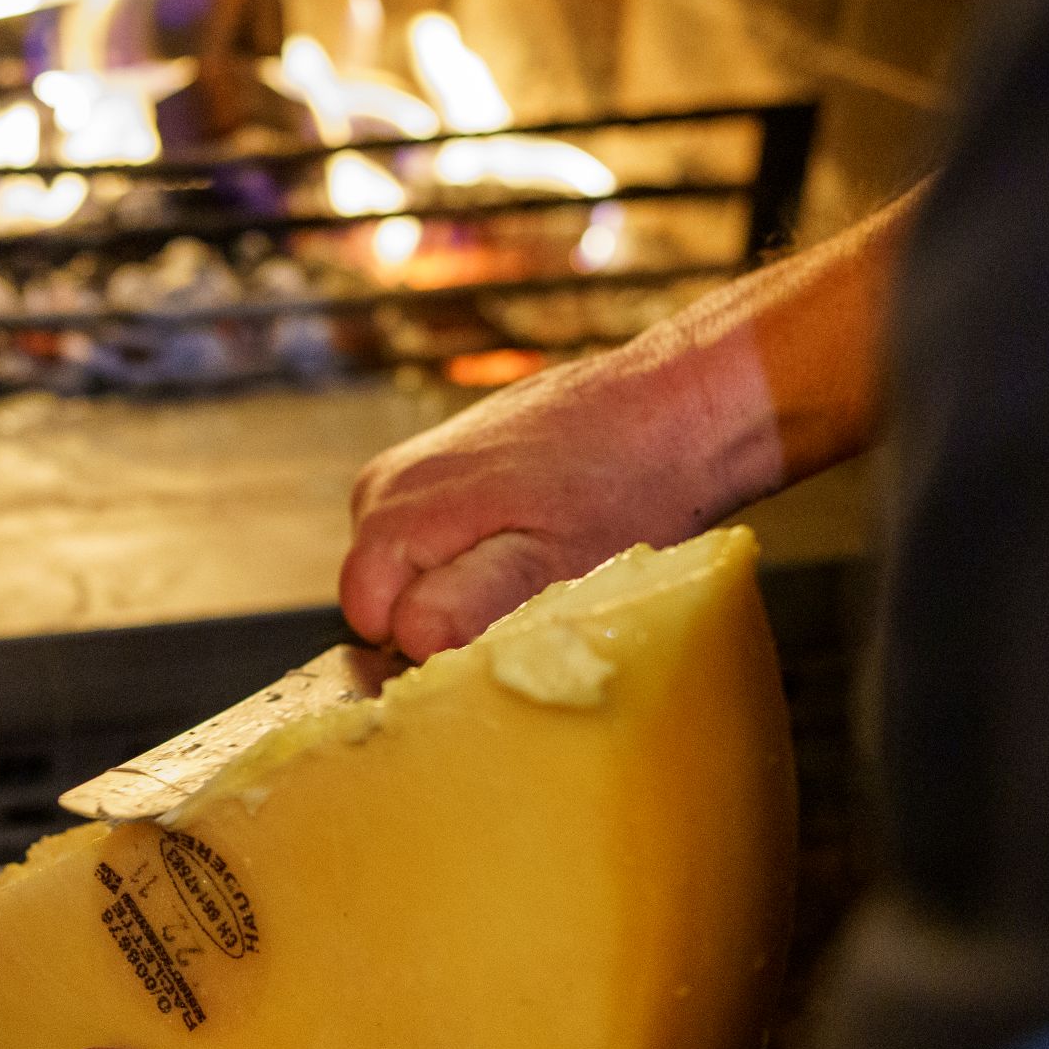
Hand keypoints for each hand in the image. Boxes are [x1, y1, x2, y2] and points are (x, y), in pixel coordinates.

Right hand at [341, 342, 780, 658]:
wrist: (678, 403)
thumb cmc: (631, 485)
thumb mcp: (559, 566)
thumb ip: (474, 605)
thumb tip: (411, 639)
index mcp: (397, 510)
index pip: (370, 625)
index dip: (431, 645)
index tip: (499, 631)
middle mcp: (386, 482)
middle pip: (383, 597)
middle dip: (443, 612)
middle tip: (529, 597)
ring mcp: (412, 465)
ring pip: (410, 569)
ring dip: (464, 581)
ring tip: (540, 562)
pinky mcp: (445, 459)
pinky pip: (436, 534)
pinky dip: (479, 548)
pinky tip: (539, 533)